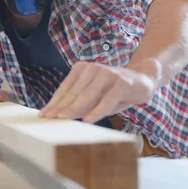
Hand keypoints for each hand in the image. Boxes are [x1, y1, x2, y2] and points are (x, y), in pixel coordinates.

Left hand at [39, 61, 156, 123]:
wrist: (143, 78)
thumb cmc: (115, 90)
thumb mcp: (95, 95)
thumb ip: (81, 101)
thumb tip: (62, 116)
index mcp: (83, 69)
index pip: (65, 88)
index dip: (54, 102)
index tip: (44, 115)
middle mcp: (93, 69)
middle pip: (74, 92)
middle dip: (61, 107)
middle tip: (51, 120)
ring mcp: (108, 74)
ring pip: (88, 95)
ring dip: (75, 109)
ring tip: (65, 120)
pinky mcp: (121, 82)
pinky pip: (107, 99)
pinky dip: (97, 110)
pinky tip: (88, 120)